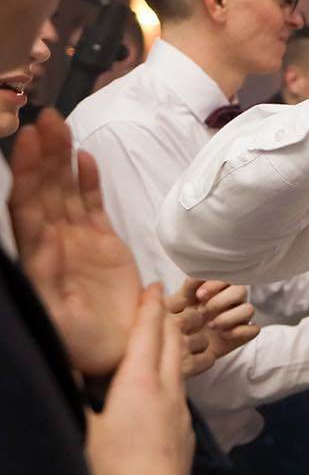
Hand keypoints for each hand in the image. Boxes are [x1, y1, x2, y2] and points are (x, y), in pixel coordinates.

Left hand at [8, 110, 142, 377]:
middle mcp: (53, 243)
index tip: (25, 142)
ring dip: (61, 159)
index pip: (27, 207)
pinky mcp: (103, 243)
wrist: (116, 355)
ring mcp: (78, 240)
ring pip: (65, 191)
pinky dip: (88, 182)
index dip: (26, 174)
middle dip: (43, 154)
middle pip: (44, 190)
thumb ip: (48, 286)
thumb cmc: (81, 345)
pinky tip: (85, 157)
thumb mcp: (60, 320)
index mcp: (38, 258)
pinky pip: (92, 205)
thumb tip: (42, 249)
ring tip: (59, 124)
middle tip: (45, 119)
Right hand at [86, 285, 195, 474]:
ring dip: (171, 346)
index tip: (154, 285)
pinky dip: (171, 374)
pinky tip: (163, 384)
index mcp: (141, 384)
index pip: (148, 335)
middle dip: (166, 319)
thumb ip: (74, 395)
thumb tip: (66, 365)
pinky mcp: (184, 436)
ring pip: (177, 369)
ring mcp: (181, 415)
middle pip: (170, 346)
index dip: (149, 308)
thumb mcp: (81, 430)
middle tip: (161, 300)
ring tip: (162, 335)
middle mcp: (168, 393)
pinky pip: (179, 392)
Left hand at [167, 278, 258, 378]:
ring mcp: (238, 318)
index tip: (199, 295)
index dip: (215, 284)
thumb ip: (187, 288)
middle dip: (222, 300)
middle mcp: (230, 301)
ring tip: (212, 326)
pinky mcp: (242, 335)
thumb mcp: (176, 304)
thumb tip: (197, 276)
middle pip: (241, 290)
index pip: (227, 277)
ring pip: (249, 309)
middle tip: (204, 310)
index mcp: (216, 289)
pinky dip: (241, 331)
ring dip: (231, 317)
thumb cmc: (177, 323)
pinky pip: (254, 329)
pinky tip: (224, 335)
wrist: (178, 349)